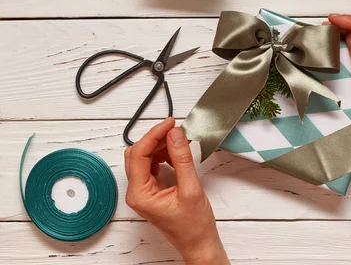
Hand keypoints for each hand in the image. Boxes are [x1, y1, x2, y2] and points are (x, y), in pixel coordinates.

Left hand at [124, 118, 228, 264]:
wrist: (199, 243)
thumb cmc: (193, 226)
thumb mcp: (191, 189)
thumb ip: (182, 159)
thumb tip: (175, 134)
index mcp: (140, 194)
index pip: (139, 154)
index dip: (154, 135)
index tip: (170, 123)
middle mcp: (137, 192)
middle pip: (138, 153)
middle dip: (156, 138)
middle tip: (176, 129)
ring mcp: (144, 190)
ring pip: (145, 157)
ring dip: (161, 146)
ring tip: (180, 140)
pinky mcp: (152, 189)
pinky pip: (153, 165)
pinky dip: (164, 155)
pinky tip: (177, 154)